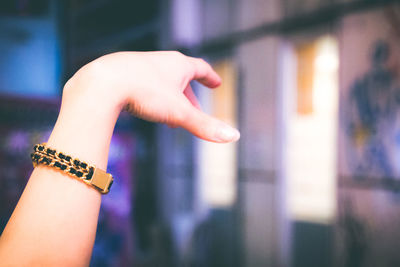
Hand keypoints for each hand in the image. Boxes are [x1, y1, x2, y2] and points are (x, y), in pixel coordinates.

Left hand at [66, 51, 239, 142]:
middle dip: (190, 98)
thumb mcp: (179, 113)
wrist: (102, 83)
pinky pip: (143, 85)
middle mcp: (160, 61)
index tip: (216, 83)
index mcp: (178, 65)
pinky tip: (144, 111)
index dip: (210, 77)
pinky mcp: (122, 73)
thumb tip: (233, 137)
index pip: (200, 68)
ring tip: (170, 121)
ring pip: (161, 83)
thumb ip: (205, 126)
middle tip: (195, 114)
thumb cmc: (144, 92)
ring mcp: (140, 65)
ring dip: (170, 101)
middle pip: (181, 79)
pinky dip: (151, 98)